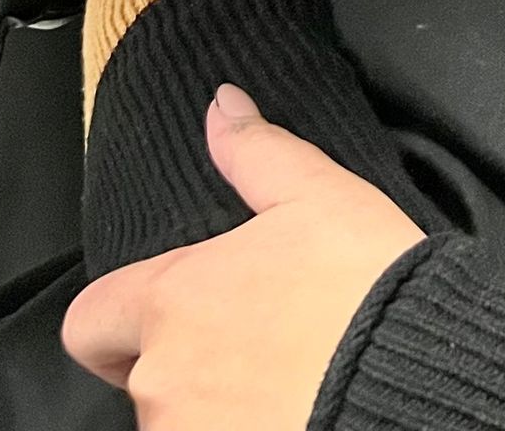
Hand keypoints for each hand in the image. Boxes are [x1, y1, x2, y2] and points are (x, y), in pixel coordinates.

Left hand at [61, 86, 424, 430]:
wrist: (415, 378)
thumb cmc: (365, 287)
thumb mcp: (320, 195)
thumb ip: (257, 152)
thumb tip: (222, 106)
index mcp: (173, 302)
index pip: (89, 320)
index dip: (120, 315)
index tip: (168, 311)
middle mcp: (162, 382)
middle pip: (143, 375)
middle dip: (186, 362)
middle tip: (253, 343)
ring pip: (179, 418)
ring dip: (215, 403)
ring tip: (283, 379)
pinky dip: (244, 426)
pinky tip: (293, 409)